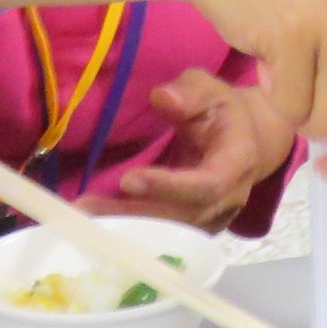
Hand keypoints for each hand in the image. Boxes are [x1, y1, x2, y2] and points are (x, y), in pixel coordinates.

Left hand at [97, 68, 296, 228]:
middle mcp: (230, 198)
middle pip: (182, 218)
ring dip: (124, 227)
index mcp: (238, 163)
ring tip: (82, 216)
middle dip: (133, 214)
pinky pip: (163, 238)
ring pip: (169, 234)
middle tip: (86, 207)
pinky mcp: (194, 228)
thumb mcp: (209, 89)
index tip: (128, 180)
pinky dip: (129, 233)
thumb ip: (189, 92)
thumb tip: (163, 99)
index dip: (169, 187)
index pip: (208, 184)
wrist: (245, 140)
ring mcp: (213, 219)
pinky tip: (96, 223)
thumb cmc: (221, 111)